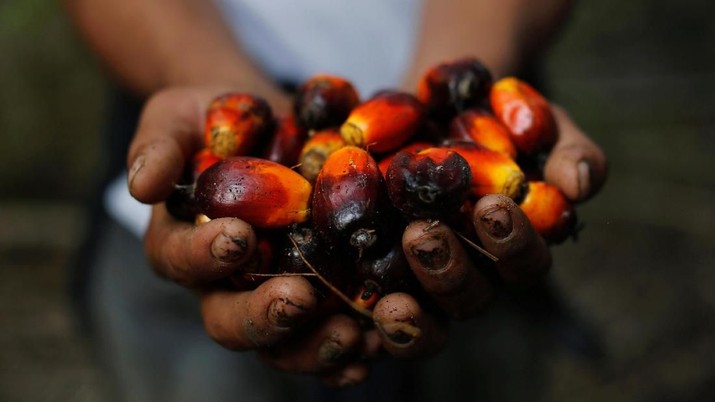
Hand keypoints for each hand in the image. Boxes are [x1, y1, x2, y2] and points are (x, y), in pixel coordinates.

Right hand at [127, 86, 373, 385]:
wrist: (267, 122)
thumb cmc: (213, 119)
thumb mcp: (178, 118)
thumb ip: (158, 146)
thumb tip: (141, 185)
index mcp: (181, 243)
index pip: (180, 260)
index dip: (204, 255)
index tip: (238, 237)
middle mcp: (223, 281)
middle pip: (229, 320)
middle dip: (262, 316)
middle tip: (298, 298)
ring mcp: (272, 290)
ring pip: (281, 341)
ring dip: (313, 345)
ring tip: (351, 333)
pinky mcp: (318, 289)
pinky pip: (328, 328)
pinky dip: (350, 345)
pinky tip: (376, 343)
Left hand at [372, 105, 606, 357]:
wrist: (435, 103)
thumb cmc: (497, 115)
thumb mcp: (536, 120)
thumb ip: (566, 149)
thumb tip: (577, 184)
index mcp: (512, 246)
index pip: (523, 261)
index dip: (512, 244)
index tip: (493, 207)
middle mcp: (470, 272)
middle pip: (469, 296)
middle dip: (449, 270)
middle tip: (424, 233)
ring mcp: (421, 277)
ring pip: (424, 313)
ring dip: (410, 296)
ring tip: (387, 247)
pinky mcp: (378, 272)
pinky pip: (377, 309)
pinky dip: (373, 312)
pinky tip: (356, 294)